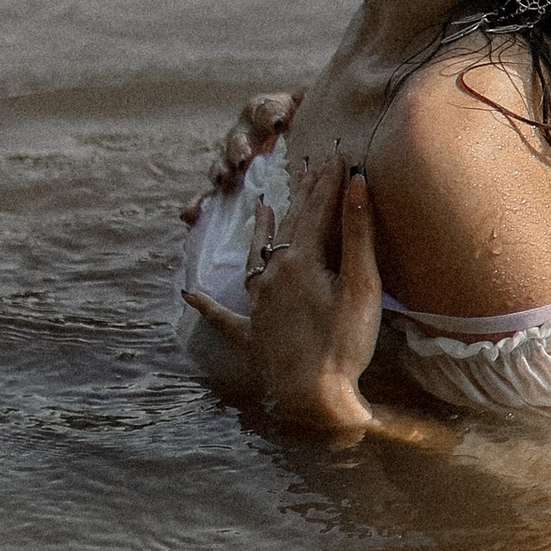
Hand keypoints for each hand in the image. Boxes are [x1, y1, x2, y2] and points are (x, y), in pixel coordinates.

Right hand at [180, 89, 300, 225]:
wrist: (296, 144)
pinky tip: (190, 216)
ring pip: (221, 166)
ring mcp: (231, 161)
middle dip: (240, 149)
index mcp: (263, 113)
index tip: (280, 123)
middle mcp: (243, 135)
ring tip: (224, 182)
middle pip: (237, 140)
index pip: (263, 110)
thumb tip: (314, 94)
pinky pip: (208, 197)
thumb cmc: (305, 124)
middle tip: (245, 160)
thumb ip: (310, 102)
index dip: (269, 115)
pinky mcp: (226, 187)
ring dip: (221, 173)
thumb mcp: (310, 109)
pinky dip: (199, 206)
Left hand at [186, 155, 395, 442]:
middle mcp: (273, 276)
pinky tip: (189, 296)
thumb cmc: (344, 343)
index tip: (337, 151)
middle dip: (302, 195)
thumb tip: (355, 182)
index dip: (329, 179)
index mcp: (301, 261)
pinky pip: (225, 317)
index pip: (317, 209)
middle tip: (309, 166)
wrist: (313, 399)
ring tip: (260, 208)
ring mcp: (258, 306)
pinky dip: (208, 305)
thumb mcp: (361, 285)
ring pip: (256, 258)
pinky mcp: (252, 336)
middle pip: (289, 226)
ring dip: (260, 232)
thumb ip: (358, 232)